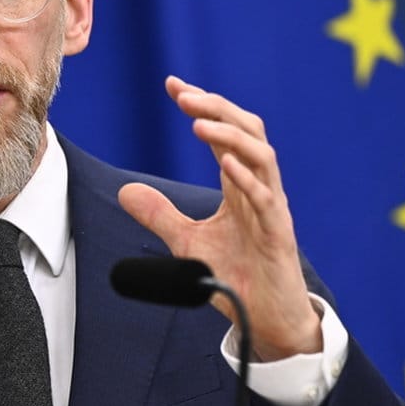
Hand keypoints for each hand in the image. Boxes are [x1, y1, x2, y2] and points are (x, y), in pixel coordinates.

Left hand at [118, 76, 321, 360]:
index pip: (223, 132)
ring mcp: (272, 209)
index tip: (173, 85)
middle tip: (183, 93)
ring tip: (197, 122)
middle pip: (247, 131)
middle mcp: (260, 187)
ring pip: (262, 155)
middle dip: (216, 107)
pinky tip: (226, 164)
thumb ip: (160, 215)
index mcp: (240, 184)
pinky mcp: (279, 235)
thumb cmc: (234, 276)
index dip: (202, 106)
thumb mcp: (186, 242)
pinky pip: (267, 199)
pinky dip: (247, 178)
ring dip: (229, 135)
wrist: (264, 320)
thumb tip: (125, 191)